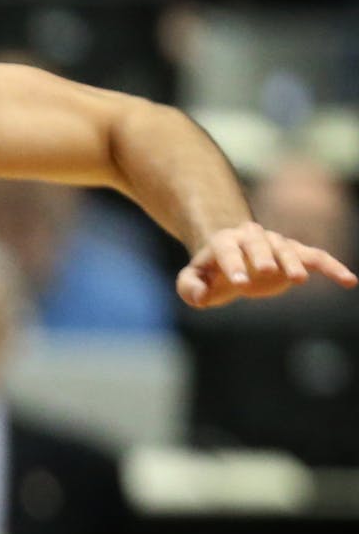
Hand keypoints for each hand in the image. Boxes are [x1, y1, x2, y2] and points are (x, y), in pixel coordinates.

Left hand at [176, 221, 357, 307]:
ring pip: (286, 248)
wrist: (232, 259)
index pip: (226, 249)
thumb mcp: (192, 282)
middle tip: (267, 271)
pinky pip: (316, 257)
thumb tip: (200, 297)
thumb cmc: (209, 273)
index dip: (232, 264)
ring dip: (292, 261)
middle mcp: (251, 237)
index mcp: (223, 242)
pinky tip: (348, 281)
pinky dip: (332, 267)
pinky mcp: (296, 254)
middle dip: (262, 255)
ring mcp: (275, 244)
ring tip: (298, 280)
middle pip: (258, 242)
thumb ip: (190, 287)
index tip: (238, 283)